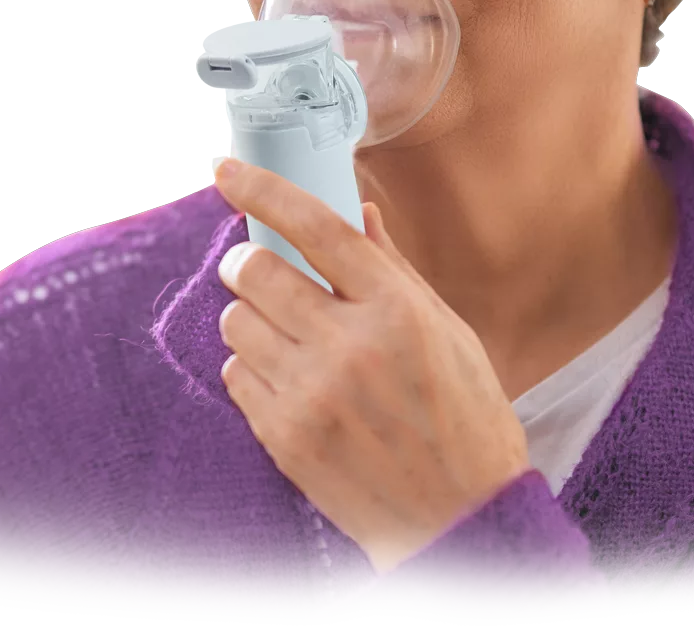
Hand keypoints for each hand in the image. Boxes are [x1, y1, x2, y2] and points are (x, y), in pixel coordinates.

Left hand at [212, 157, 532, 574]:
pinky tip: (291, 380)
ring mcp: (310, 394)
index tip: (228, 172)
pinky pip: (235, 374)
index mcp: (397, 309)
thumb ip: (394, 269)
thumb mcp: (448, 330)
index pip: (315, 228)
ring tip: (286, 335)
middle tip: (259, 267)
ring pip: (235, 321)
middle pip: (255, 270)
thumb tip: (358, 213)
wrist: (460, 520)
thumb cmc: (465, 418)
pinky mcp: (283, 437)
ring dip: (250, 315)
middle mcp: (349, 346)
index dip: (264, 190)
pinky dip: (254, 366)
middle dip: (247, 260)